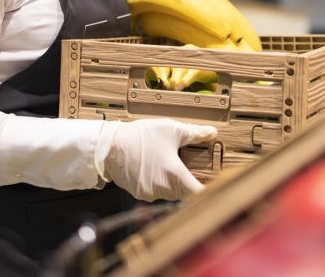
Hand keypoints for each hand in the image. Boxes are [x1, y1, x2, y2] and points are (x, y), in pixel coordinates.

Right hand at [95, 118, 216, 201]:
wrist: (109, 146)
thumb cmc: (141, 136)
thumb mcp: (170, 129)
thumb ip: (194, 133)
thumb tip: (212, 133)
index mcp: (174, 175)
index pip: (198, 194)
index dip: (209, 192)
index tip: (216, 187)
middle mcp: (163, 189)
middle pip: (185, 194)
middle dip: (191, 183)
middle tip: (195, 171)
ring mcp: (150, 194)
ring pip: (171, 193)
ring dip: (174, 183)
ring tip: (172, 165)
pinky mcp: (140, 194)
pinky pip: (156, 192)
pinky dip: (160, 183)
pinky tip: (156, 168)